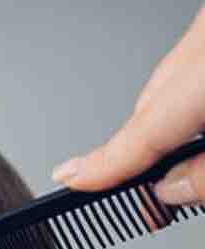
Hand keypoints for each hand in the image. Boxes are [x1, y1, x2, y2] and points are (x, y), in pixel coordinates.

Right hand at [51, 3, 204, 206]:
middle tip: (145, 205)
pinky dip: (186, 95)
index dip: (99, 166)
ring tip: (176, 169)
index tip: (67, 181)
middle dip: (139, 156)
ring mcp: (204, 32)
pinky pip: (188, 66)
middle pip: (148, 110)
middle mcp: (198, 46)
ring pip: (168, 86)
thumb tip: (170, 191)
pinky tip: (193, 116)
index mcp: (199, 78)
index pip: (136, 134)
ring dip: (165, 126)